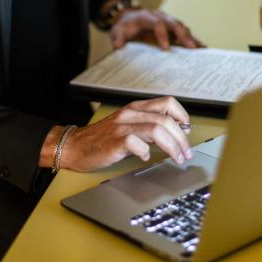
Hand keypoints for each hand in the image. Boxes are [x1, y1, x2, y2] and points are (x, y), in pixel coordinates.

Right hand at [57, 97, 192, 171]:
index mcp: (135, 108)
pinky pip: (137, 144)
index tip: (188, 130)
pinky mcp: (114, 141)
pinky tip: (145, 157)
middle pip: (166, 119)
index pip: (167, 103)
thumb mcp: (128, 127)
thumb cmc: (101, 139)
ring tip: (176, 157)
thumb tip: (174, 135)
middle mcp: (130, 114)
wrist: (74, 146)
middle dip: (181, 138)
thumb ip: (148, 128)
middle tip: (186, 152)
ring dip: (172, 146)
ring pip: (156, 129)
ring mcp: (122, 127)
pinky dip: (146, 152)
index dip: (182, 115)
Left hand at [110, 9, 203, 49]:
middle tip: (191, 48)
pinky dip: (193, 39)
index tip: (165, 48)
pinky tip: (202, 48)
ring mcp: (168, 21)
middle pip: (175, 23)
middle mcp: (161, 16)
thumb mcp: (117, 30)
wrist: (129, 18)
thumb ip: (118, 37)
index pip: (157, 23)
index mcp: (147, 16)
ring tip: (201, 50)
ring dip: (191, 38)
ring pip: (182, 27)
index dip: (162, 34)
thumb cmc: (125, 26)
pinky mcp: (173, 27)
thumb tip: (118, 45)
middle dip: (184, 35)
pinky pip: (185, 32)